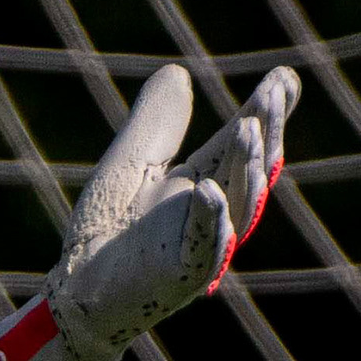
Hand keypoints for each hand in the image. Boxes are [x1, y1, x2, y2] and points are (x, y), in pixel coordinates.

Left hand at [0, 62, 300, 360]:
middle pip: (250, 170)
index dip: (265, 112)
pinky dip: (209, 220)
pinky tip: (207, 190)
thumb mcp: (132, 161)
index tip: (284, 77)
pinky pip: (204, 247)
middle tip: (274, 93)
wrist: (76, 288)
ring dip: (246, 167)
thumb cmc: (104, 231)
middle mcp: (212, 214)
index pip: (241, 143)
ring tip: (250, 128)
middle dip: (266, 132)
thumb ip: (156, 121)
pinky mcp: (182, 277)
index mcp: (205, 183)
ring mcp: (203, 246)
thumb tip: (178, 72)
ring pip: (237, 204)